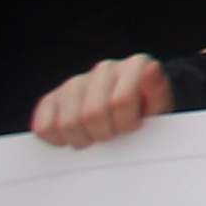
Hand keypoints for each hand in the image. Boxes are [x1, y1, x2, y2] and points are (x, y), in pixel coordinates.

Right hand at [32, 55, 171, 148]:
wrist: (132, 112)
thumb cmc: (148, 111)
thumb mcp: (161, 105)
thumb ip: (157, 90)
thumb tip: (151, 68)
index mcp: (134, 65)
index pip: (121, 102)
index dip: (126, 124)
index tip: (133, 126)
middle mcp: (104, 68)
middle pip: (92, 114)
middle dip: (104, 134)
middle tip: (113, 134)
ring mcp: (76, 81)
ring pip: (68, 123)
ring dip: (82, 140)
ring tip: (96, 136)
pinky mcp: (53, 97)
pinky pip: (44, 126)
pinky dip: (57, 139)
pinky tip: (74, 137)